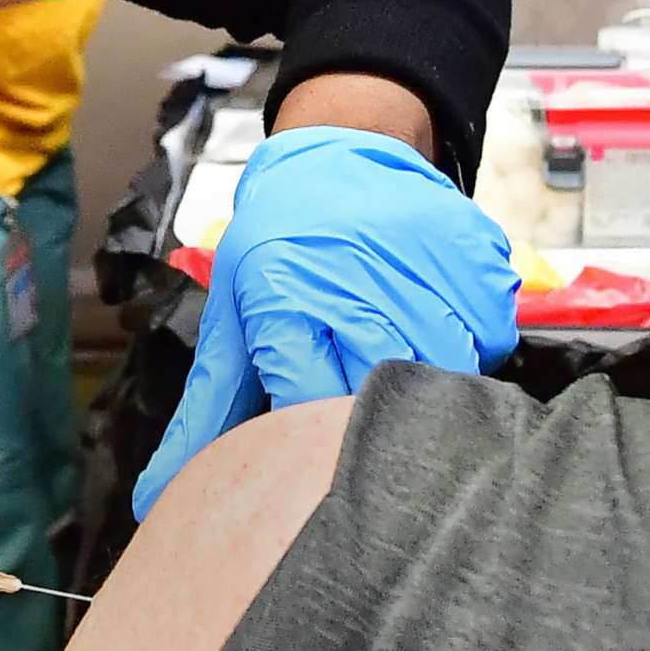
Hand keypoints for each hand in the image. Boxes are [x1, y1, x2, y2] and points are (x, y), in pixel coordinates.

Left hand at [133, 126, 519, 516]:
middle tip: (365, 403)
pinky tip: (436, 316)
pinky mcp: (478, 259)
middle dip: (375, 416)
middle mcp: (361, 287)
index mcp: (289, 303)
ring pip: (448, 372)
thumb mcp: (232, 321)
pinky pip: (492, 338)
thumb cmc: (278, 245)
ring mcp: (428, 271)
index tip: (317, 450)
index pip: (314, 411)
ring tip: (396, 348)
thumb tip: (158, 500)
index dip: (316, 442)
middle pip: (386, 397)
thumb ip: (206, 416)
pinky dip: (472, 343)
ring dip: (428, 380)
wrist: (342, 150)